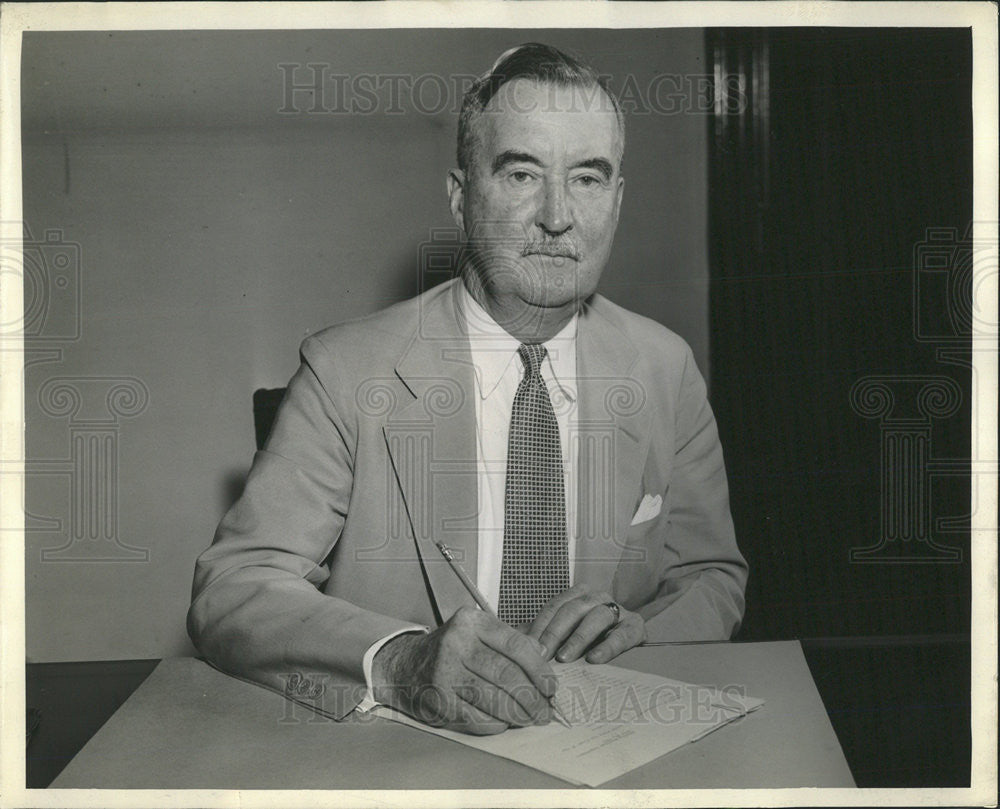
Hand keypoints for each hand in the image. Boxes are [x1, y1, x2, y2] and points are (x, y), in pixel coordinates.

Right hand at [371, 606, 556, 734]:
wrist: (405, 664)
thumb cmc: (452, 650)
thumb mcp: (479, 634)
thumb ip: (511, 641)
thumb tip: (545, 658)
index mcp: (472, 622)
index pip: (516, 645)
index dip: (539, 669)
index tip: (551, 687)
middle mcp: (456, 643)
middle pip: (507, 674)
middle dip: (532, 697)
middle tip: (544, 711)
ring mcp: (444, 671)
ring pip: (493, 698)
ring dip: (518, 714)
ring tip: (530, 719)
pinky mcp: (437, 699)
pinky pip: (475, 718)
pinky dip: (495, 724)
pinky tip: (504, 722)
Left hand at [526, 585, 646, 663]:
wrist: (628, 647)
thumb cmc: (588, 641)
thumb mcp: (564, 635)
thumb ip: (541, 635)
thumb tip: (513, 641)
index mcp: (578, 595)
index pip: (554, 606)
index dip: (539, 626)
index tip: (527, 647)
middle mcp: (598, 597)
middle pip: (572, 609)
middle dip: (555, 632)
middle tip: (542, 655)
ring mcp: (618, 610)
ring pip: (596, 617)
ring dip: (578, 638)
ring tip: (564, 658)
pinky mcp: (636, 627)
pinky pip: (622, 635)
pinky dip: (608, 647)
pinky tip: (594, 659)